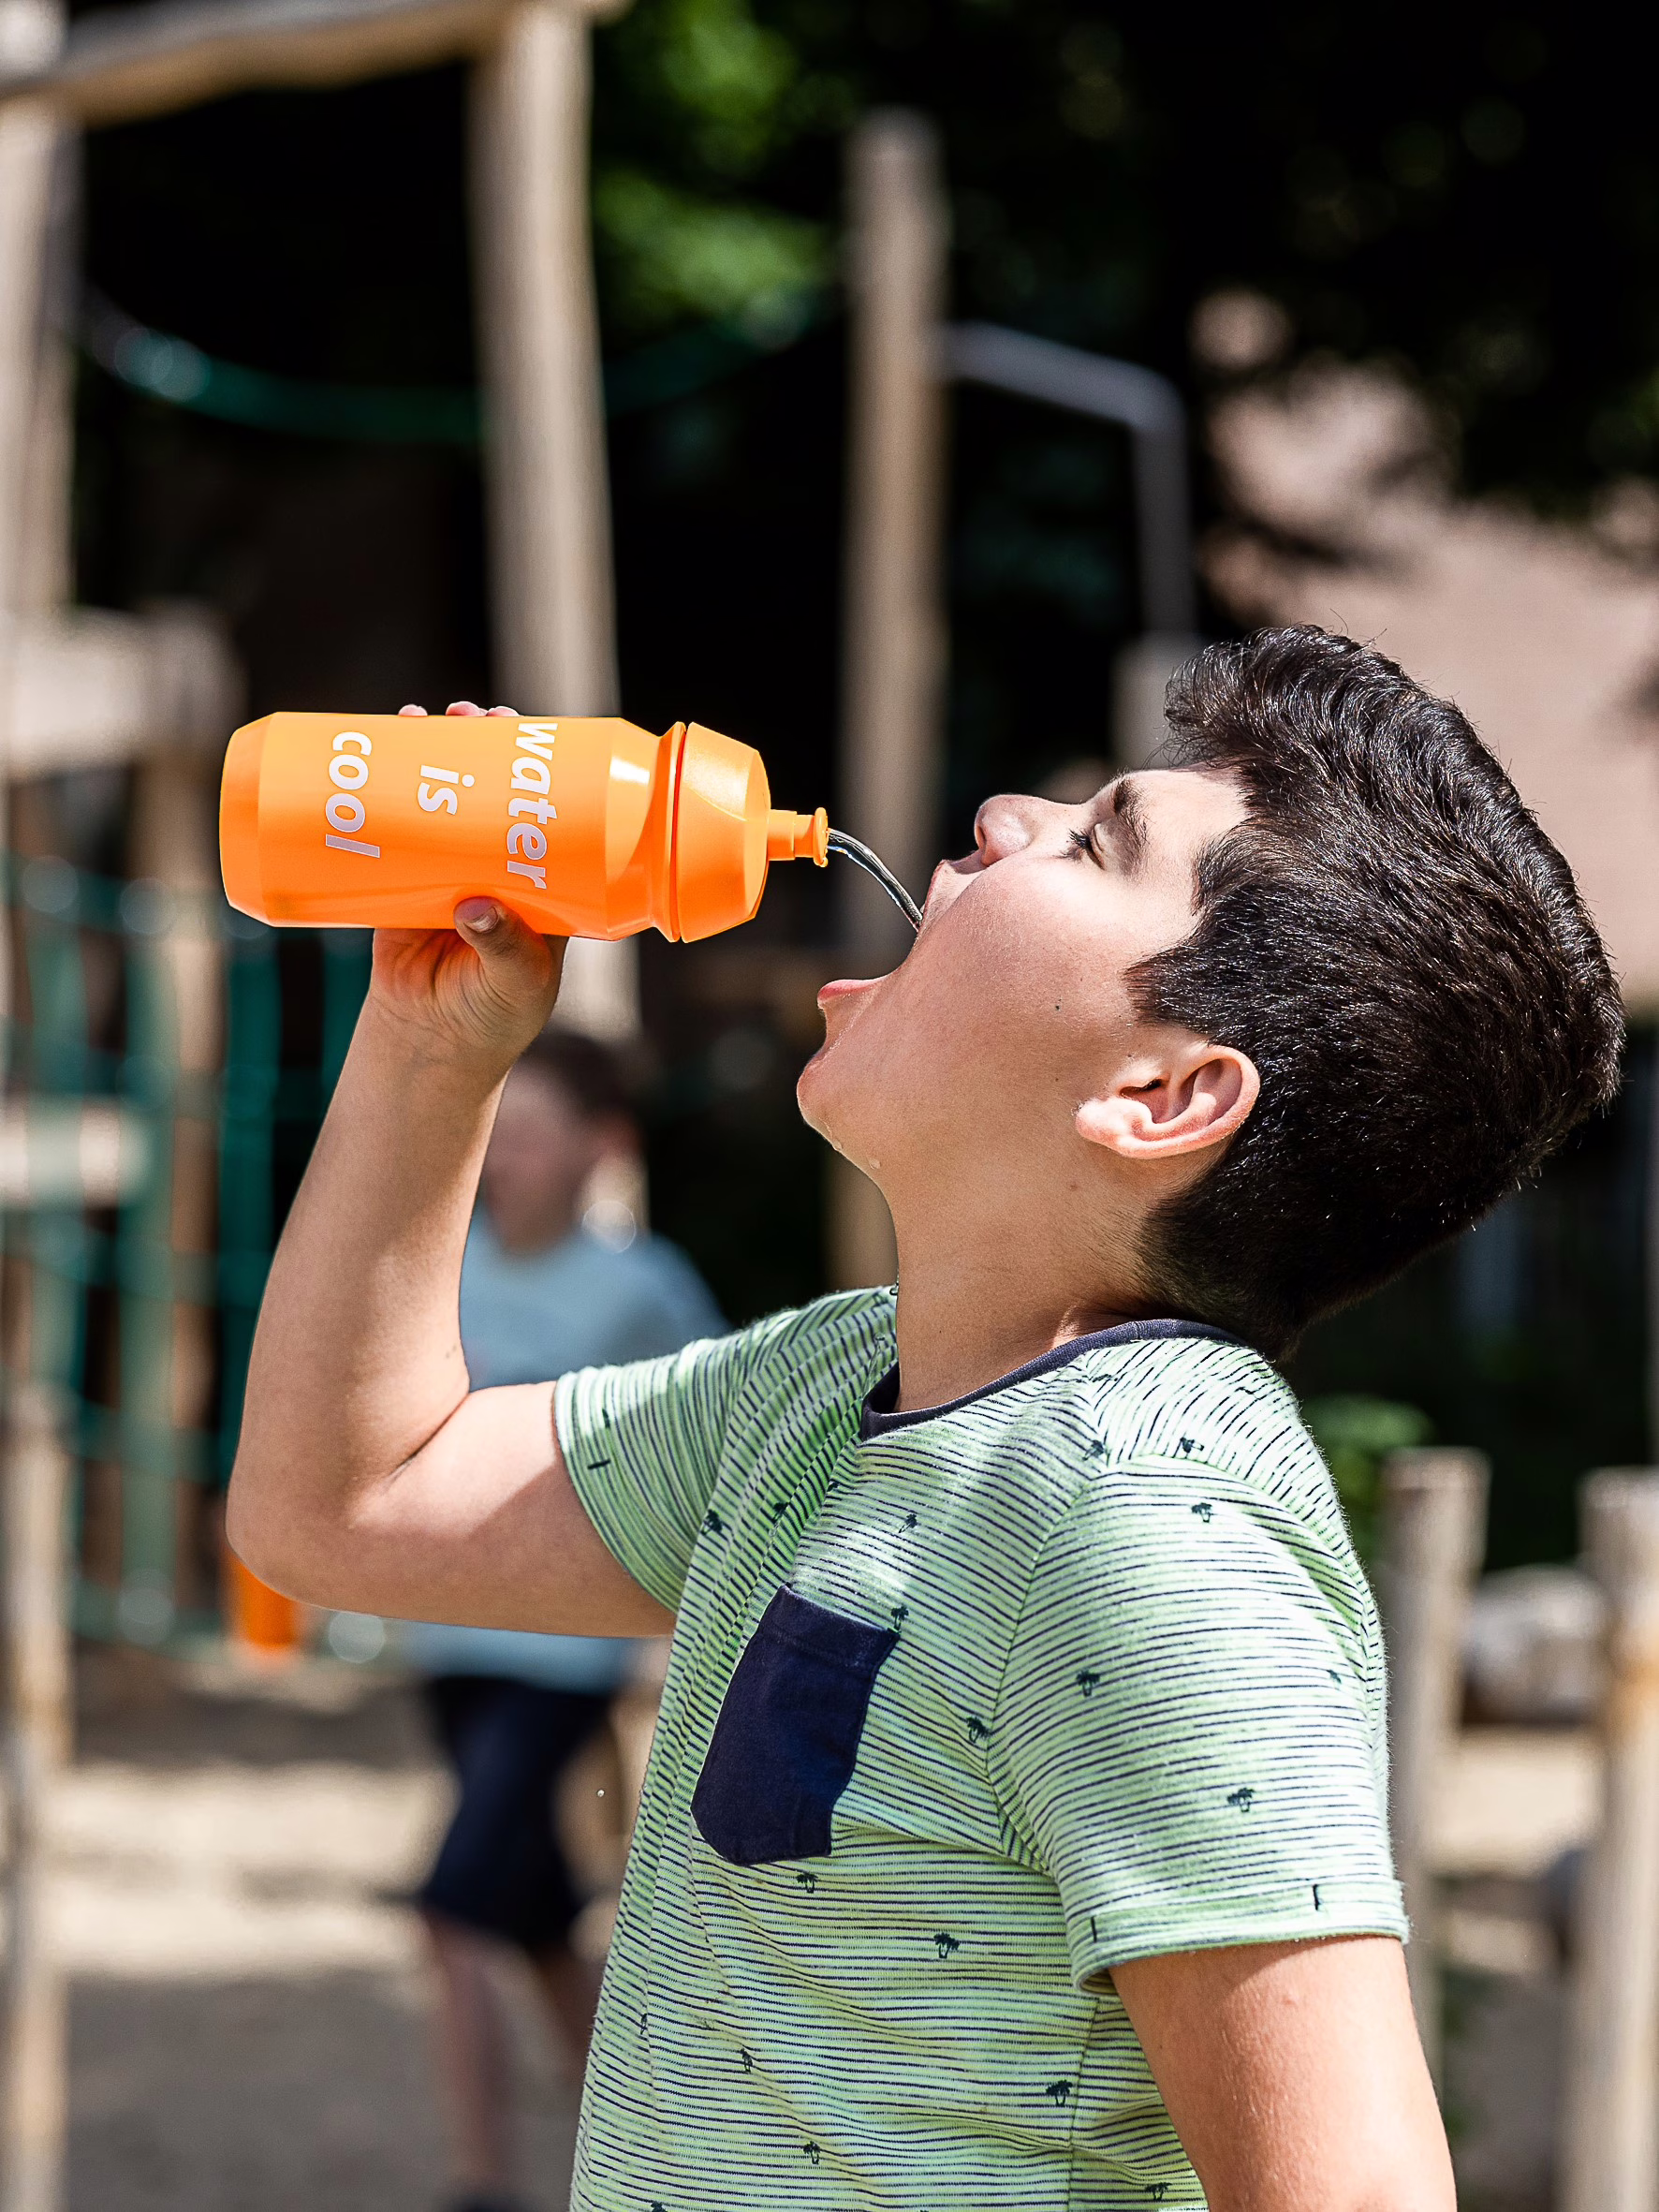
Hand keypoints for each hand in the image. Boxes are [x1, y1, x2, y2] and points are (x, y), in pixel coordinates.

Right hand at [368, 701, 566, 1077]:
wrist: (432, 1048)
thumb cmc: (495, 1019)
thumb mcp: (515, 985)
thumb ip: (505, 949)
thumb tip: (475, 907)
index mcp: (544, 878)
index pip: (546, 807)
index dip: (536, 764)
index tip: (524, 729)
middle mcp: (498, 864)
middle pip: (490, 787)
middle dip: (478, 743)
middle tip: (468, 713)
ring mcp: (448, 869)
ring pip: (439, 798)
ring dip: (427, 753)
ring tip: (415, 718)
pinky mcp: (400, 883)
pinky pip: (391, 829)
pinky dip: (379, 792)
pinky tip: (369, 755)